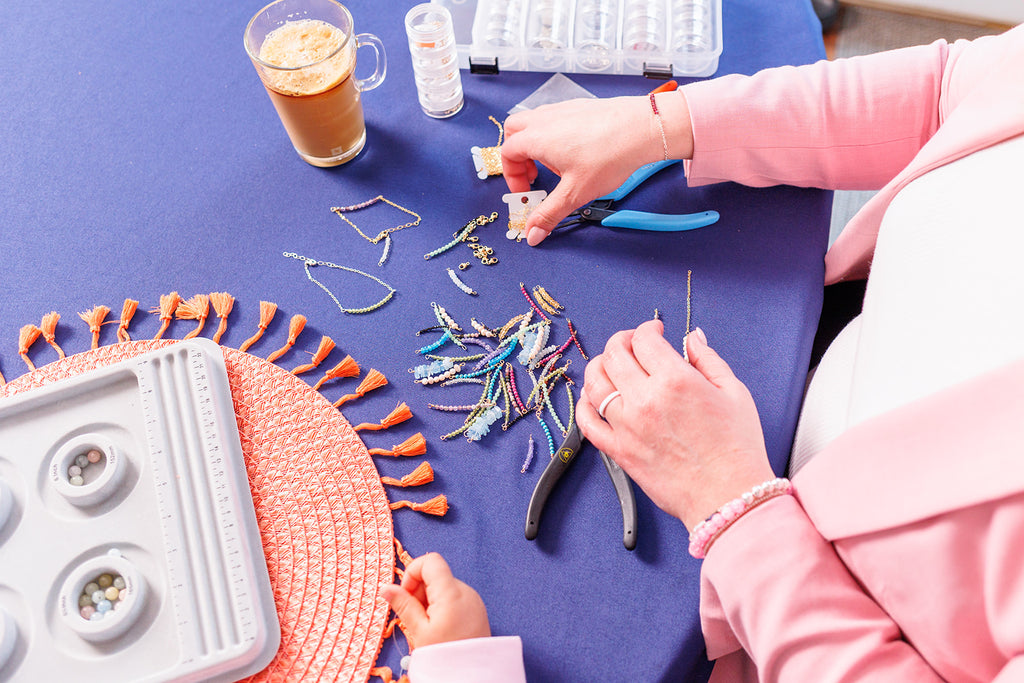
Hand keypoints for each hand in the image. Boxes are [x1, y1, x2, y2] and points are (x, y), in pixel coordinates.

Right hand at [381, 553, 490, 647]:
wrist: (472, 676)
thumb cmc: (444, 656)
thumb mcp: (419, 631)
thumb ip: (403, 605)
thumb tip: (386, 588)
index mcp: (451, 592)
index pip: (430, 561)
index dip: (412, 573)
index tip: (405, 595)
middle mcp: (466, 591)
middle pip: (435, 575)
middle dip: (418, 591)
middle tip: (414, 617)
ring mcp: (473, 600)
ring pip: (443, 587)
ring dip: (428, 601)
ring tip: (427, 626)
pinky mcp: (476, 609)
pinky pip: (454, 598)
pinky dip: (441, 607)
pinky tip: (439, 628)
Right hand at [501, 93, 692, 245]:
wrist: (642, 128)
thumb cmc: (610, 155)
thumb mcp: (575, 193)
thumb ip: (549, 214)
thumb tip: (532, 233)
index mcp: (536, 138)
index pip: (507, 154)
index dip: (512, 176)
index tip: (527, 192)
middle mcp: (544, 119)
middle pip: (514, 131)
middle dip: (518, 155)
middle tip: (534, 175)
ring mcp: (562, 109)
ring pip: (534, 122)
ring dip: (536, 144)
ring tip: (557, 165)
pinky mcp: (580, 106)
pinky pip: (556, 118)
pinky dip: (555, 134)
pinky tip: (577, 151)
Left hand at [577, 320, 773, 529]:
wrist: (728, 495)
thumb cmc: (736, 448)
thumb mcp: (734, 392)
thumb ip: (707, 359)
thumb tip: (692, 338)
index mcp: (675, 380)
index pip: (644, 339)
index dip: (648, 328)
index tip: (654, 331)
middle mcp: (645, 400)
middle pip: (614, 354)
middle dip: (622, 340)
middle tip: (632, 343)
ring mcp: (627, 426)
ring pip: (595, 383)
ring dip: (600, 366)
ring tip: (612, 365)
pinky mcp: (619, 450)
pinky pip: (587, 423)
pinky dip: (585, 405)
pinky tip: (594, 398)